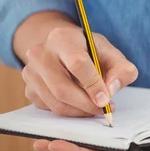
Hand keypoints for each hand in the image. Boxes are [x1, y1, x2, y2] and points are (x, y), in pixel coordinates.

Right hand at [22, 26, 138, 116]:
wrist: (64, 49)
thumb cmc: (90, 51)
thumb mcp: (111, 53)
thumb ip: (121, 69)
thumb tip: (111, 89)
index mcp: (62, 38)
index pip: (77, 64)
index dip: (93, 85)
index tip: (106, 100)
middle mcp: (40, 53)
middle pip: (62, 88)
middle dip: (86, 104)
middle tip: (104, 109)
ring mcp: (30, 72)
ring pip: (55, 103)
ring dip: (79, 111)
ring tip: (96, 108)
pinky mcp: (29, 89)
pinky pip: (49, 109)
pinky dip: (69, 112)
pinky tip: (81, 105)